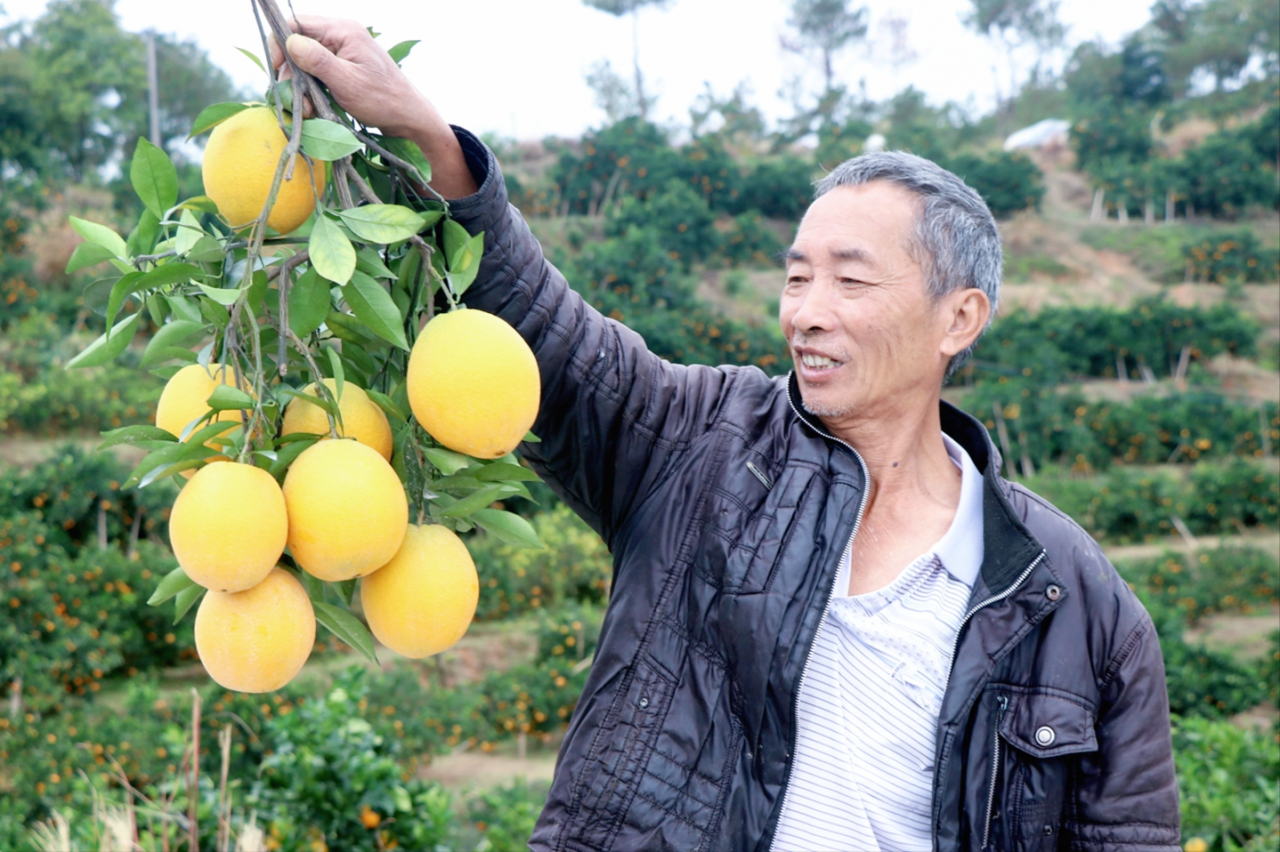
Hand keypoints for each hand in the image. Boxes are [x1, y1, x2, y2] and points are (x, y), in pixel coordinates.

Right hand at [269, 16, 477, 198]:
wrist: (408, 117)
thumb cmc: (383, 100)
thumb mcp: (348, 83)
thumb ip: (318, 61)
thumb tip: (290, 42)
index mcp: (343, 30)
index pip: (296, 24)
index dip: (280, 45)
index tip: (277, 71)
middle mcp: (341, 34)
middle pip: (298, 43)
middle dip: (291, 72)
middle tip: (295, 99)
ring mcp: (342, 50)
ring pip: (305, 61)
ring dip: (301, 85)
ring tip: (308, 109)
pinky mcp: (343, 66)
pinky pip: (317, 72)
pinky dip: (312, 89)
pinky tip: (315, 107)